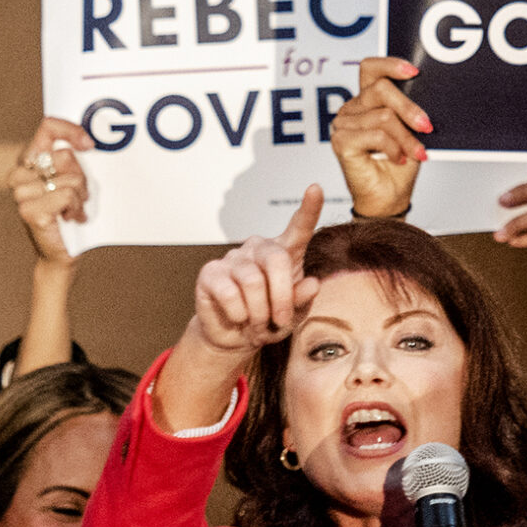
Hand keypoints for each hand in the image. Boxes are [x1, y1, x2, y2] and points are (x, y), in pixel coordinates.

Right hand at [10, 117, 93, 263]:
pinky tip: (71, 219)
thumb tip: (89, 143)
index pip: (48, 128)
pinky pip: (67, 196)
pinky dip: (76, 209)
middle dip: (81, 177)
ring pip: (70, 179)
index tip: (88, 145)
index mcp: (28, 161)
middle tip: (78, 196)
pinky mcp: (30, 211)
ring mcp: (21, 193)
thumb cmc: (69, 213)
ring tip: (73, 210)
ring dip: (80, 197)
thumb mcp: (73, 180)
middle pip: (65, 156)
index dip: (70, 130)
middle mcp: (19, 174)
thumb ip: (72, 160)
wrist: (61, 253)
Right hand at [183, 185, 325, 361]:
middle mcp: (258, 249)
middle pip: (276, 259)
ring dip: (259, 313)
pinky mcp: (210, 272)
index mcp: (284, 253)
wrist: (234, 338)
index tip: (316, 188)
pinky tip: (238, 318)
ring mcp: (233, 258)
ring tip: (257, 325)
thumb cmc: (268, 321)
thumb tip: (313, 283)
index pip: (299, 227)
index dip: (308, 209)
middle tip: (280, 321)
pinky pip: (230, 293)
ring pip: (253, 282)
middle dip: (282, 297)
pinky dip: (239, 314)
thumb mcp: (292, 316)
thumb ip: (302, 300)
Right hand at [330, 57, 430, 220]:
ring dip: (405, 138)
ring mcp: (343, 124)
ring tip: (414, 153)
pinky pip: (376, 135)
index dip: (391, 64)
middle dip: (409, 109)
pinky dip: (393, 148)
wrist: (389, 198)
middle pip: (380, 89)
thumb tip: (427, 94)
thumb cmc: (398, 166)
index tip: (414, 72)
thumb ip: (411, 110)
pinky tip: (397, 159)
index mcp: (365, 100)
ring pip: (383, 116)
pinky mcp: (341, 142)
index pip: (371, 68)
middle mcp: (352, 109)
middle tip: (426, 126)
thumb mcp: (411, 131)